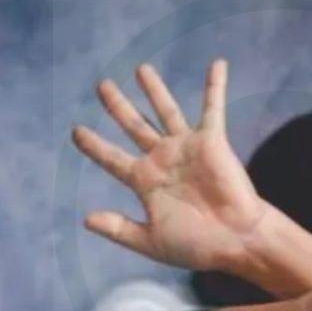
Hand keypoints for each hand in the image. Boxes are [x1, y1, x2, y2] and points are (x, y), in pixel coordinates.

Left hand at [72, 60, 268, 270]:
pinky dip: (215, 85)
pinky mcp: (212, 141)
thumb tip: (85, 218)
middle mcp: (163, 160)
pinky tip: (217, 64)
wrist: (236, 241)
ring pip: (165, 111)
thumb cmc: (197, 246)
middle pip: (134, 126)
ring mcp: (187, 148)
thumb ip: (119, 229)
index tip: (76, 131)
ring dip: (154, 89)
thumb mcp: (151, 241)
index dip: (93, 145)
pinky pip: (212, 108)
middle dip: (118, 106)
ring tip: (141, 69)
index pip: (112, 158)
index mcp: (145, 182)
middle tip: (103, 86)